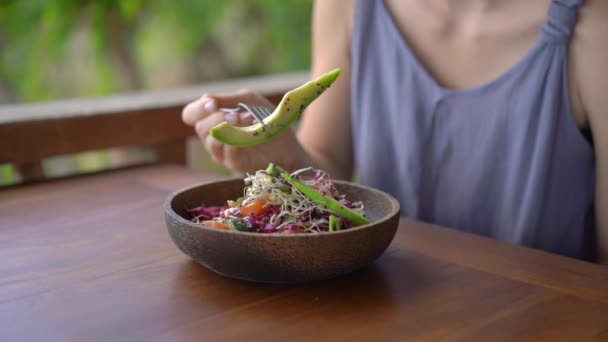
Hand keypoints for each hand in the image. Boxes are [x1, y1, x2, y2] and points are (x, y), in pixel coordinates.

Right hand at [182, 90, 306, 172]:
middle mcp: (213, 137)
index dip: (198, 109)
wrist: (288, 144)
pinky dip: (238, 140)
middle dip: (218, 117)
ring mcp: (222, 153)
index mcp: (213, 119)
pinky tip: (252, 134)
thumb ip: (228, 99)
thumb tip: (206, 98)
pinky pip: (226, 152)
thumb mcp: (250, 100)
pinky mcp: (234, 164)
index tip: (212, 104)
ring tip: (249, 120)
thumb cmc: (268, 120)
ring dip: (230, 128)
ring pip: (211, 141)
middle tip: (239, 115)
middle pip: (200, 127)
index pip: (190, 114)